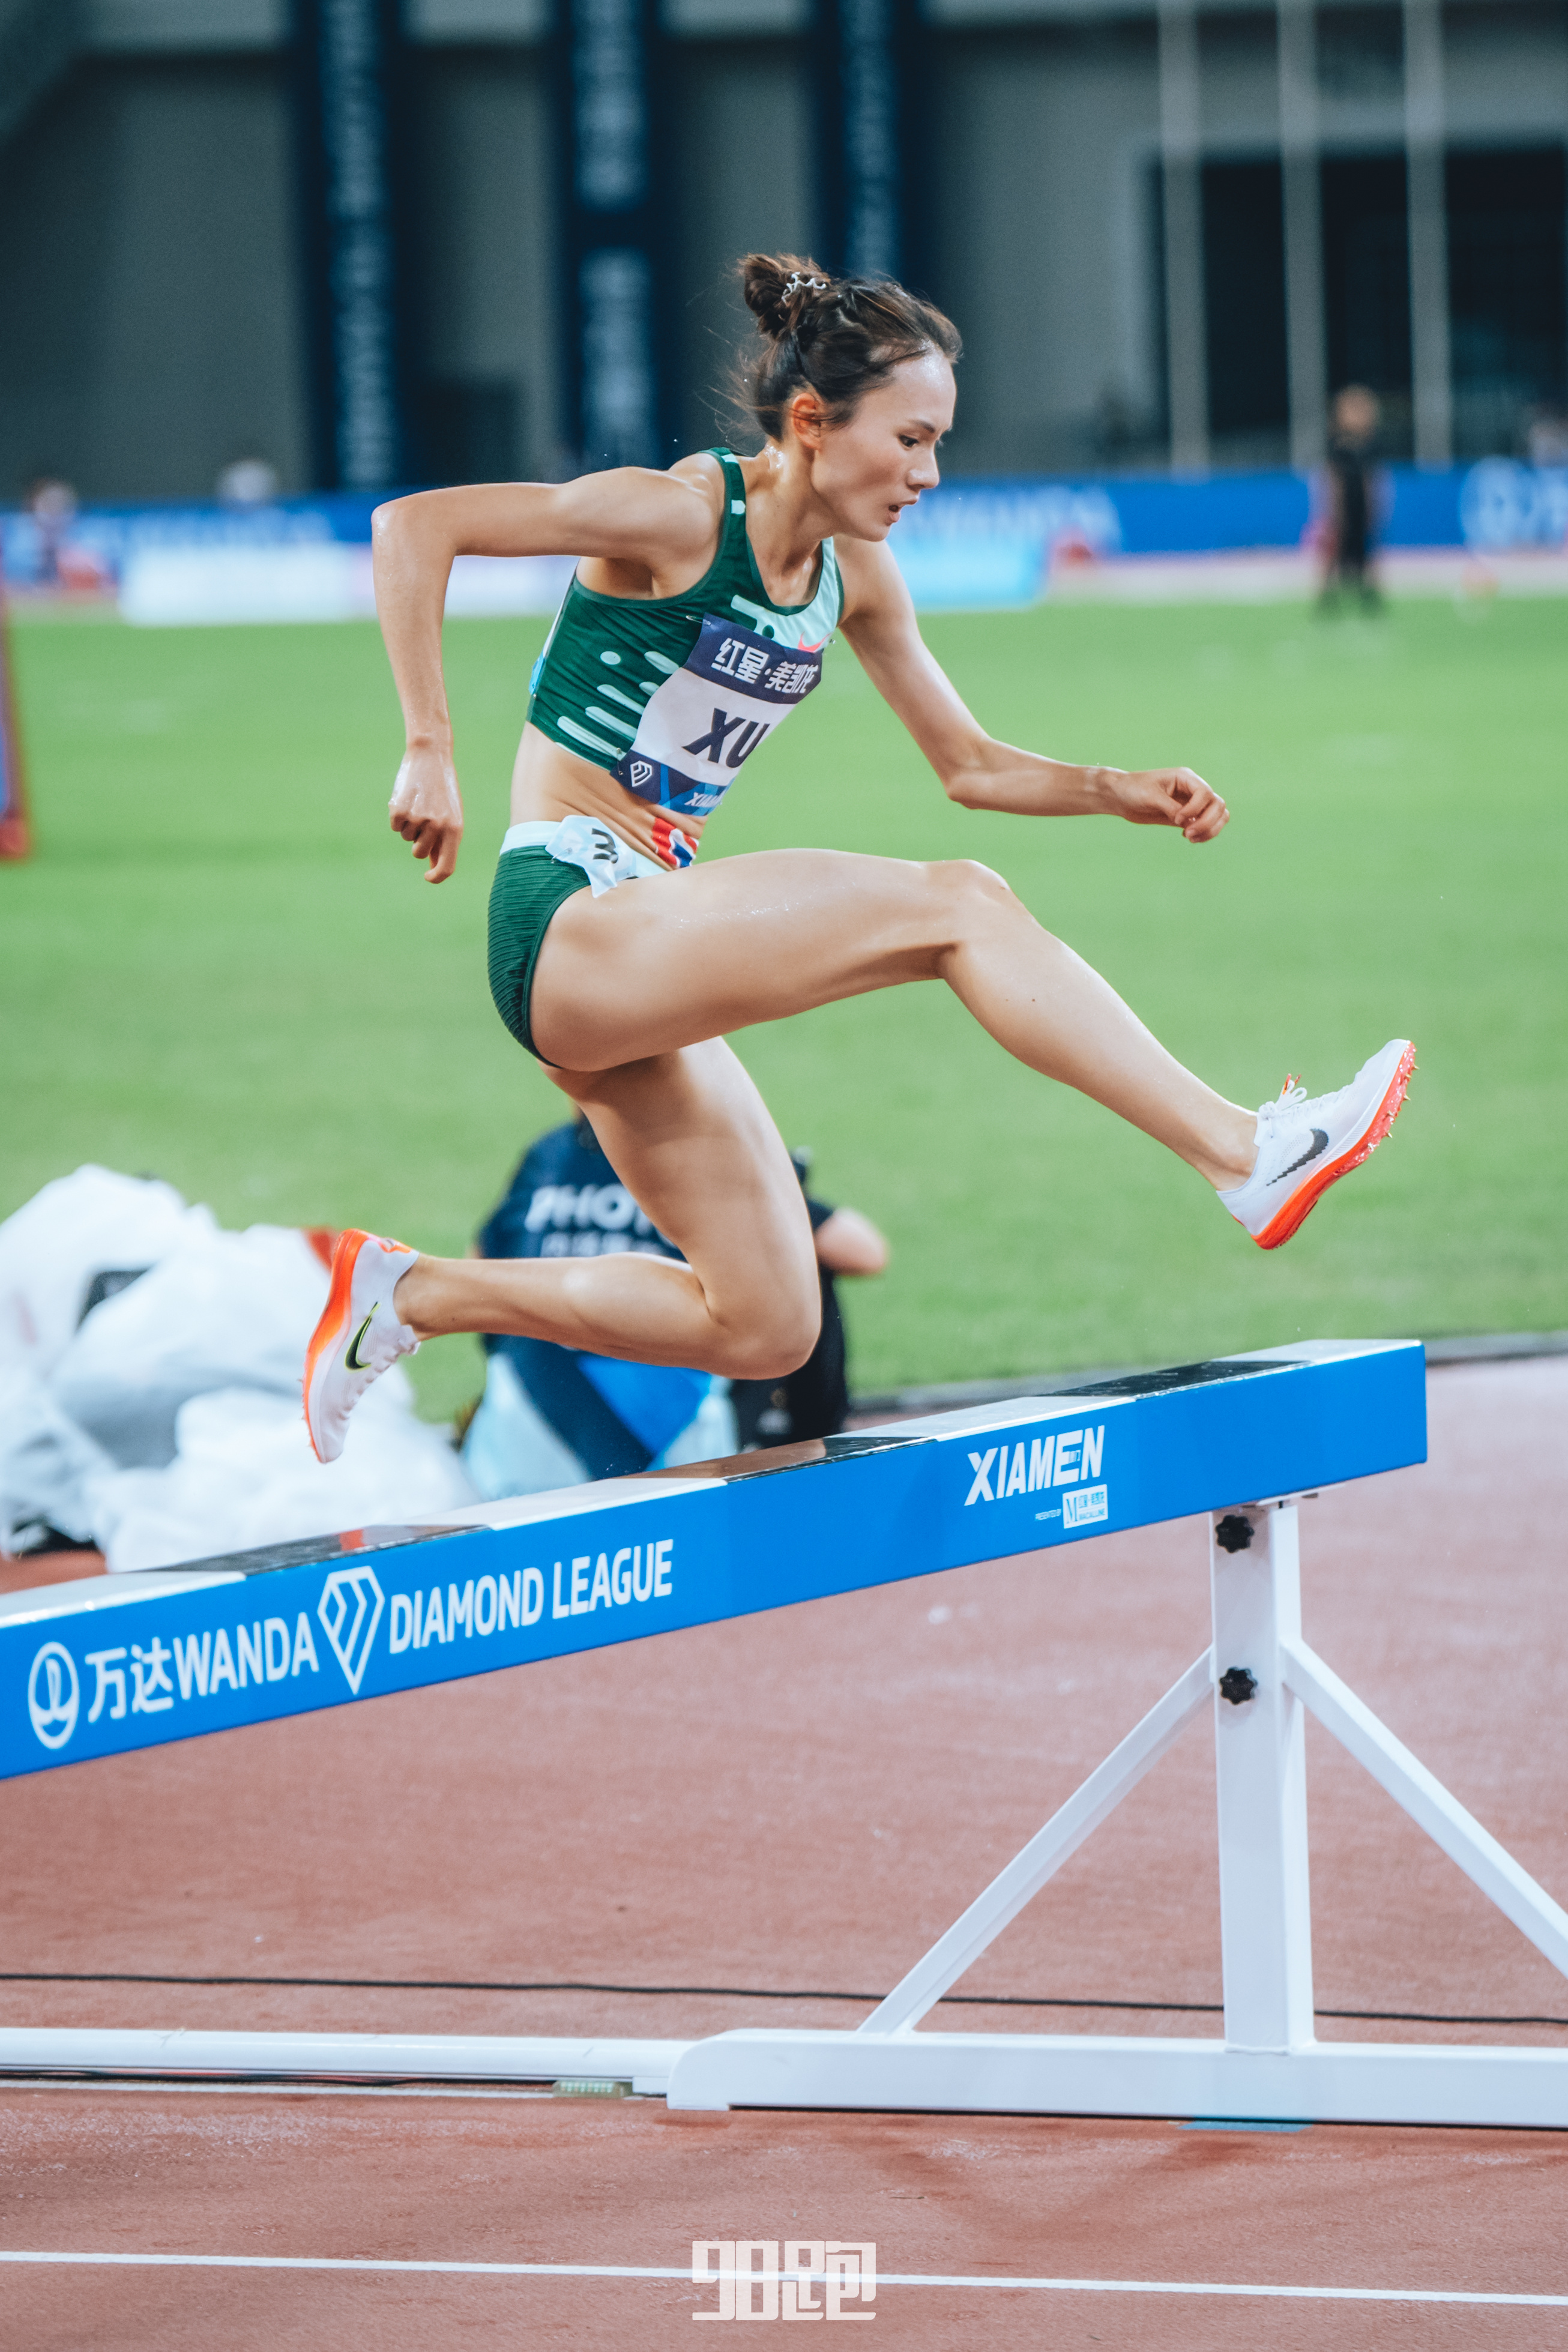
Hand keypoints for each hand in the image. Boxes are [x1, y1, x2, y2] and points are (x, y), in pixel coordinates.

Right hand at [389, 743, 463, 881]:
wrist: (430, 757)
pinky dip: (398, 817)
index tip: (428, 877)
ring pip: (407, 838)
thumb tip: (434, 865)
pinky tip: (408, 799)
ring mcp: (417, 819)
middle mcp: (437, 827)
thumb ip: (444, 841)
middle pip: (419, 853)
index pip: (446, 866)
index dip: (436, 876)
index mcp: (454, 829)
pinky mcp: (399, 811)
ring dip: (410, 826)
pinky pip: (395, 826)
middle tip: (424, 819)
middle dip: (418, 843)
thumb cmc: (443, 789)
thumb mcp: (451, 814)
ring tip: (419, 803)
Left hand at [1103, 765, 1228, 842]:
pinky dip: (1205, 833)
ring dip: (1210, 830)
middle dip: (1207, 822)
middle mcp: (1193, 789)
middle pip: (1218, 805)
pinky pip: (1208, 824)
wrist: (1121, 797)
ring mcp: (1192, 803)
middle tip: (1187, 834)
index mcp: (1185, 777)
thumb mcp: (1151, 797)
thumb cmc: (1133, 789)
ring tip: (1190, 838)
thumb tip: (1189, 823)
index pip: (1206, 793)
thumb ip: (1171, 808)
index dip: (1196, 809)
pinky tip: (1188, 837)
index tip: (1177, 819)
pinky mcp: (1188, 816)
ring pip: (1219, 815)